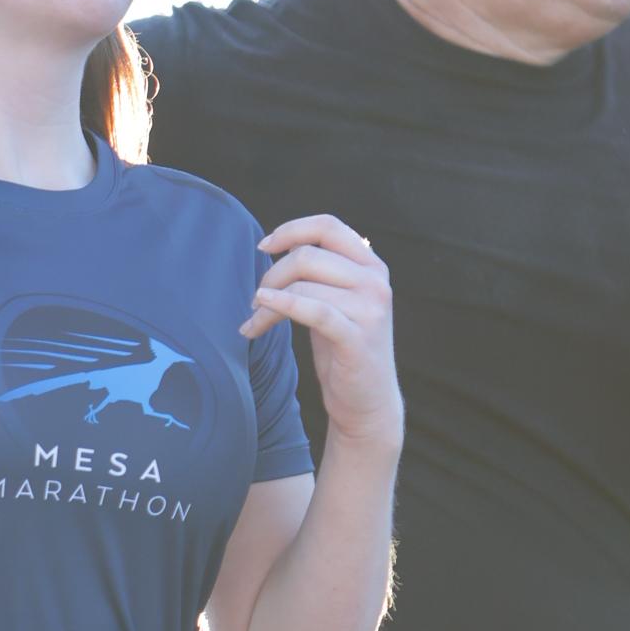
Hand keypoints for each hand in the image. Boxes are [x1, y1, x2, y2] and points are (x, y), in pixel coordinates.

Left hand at [244, 216, 400, 453]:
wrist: (367, 404)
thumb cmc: (344, 351)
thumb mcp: (338, 302)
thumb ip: (322, 273)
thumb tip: (282, 246)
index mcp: (371, 266)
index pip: (328, 226)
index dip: (291, 230)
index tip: (264, 247)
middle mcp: (375, 282)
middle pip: (307, 256)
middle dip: (272, 275)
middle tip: (255, 300)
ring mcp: (370, 309)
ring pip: (302, 285)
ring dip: (267, 302)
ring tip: (254, 322)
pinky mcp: (356, 337)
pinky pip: (311, 311)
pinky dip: (280, 307)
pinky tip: (260, 314)